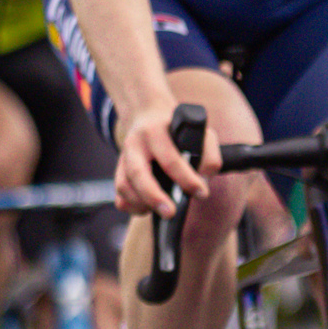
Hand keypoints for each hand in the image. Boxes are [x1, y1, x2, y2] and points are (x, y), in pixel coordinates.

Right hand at [114, 98, 219, 218]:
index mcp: (155, 132)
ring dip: (141, 203)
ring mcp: (123, 158)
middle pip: (138, 174)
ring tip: (161, 210)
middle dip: (154, 197)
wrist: (147, 115)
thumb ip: (209, 155)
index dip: (187, 179)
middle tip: (170, 213)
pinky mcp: (119, 171)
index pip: (170, 159)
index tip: (201, 193)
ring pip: (124, 186)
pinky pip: (119, 194)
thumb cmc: (177, 128)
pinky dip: (131, 206)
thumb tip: (203, 181)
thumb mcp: (200, 131)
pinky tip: (147, 207)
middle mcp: (135, 144)